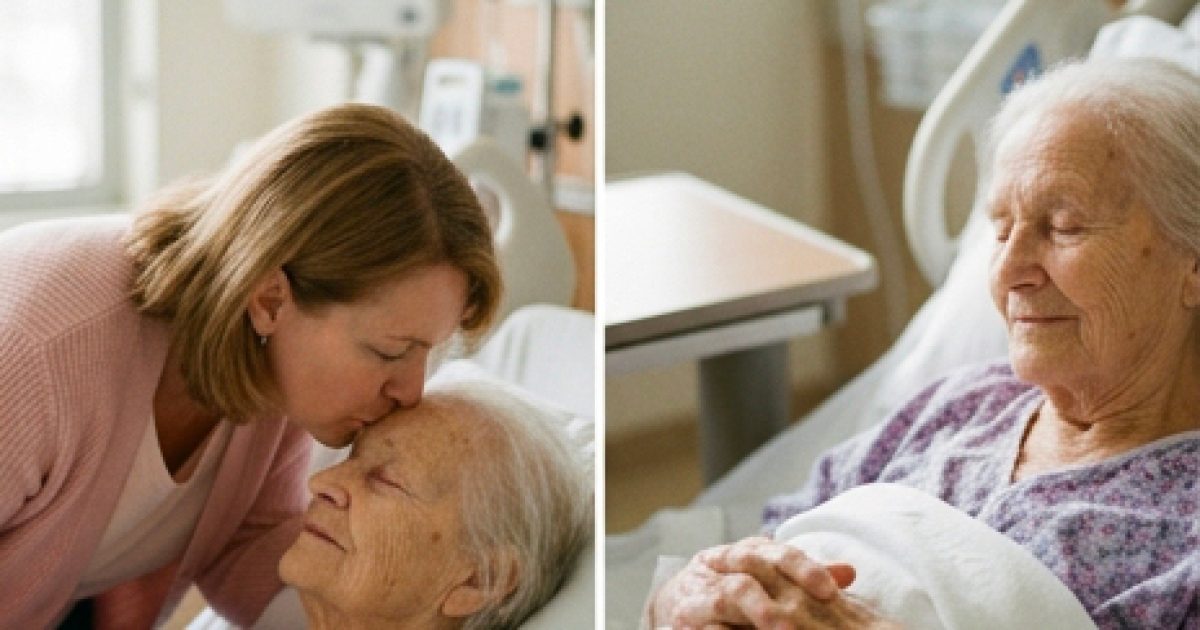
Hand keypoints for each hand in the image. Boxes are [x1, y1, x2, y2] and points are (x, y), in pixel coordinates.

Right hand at [650, 536, 860, 628]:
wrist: (681, 597)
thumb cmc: (738, 587)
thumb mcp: (773, 577)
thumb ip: (807, 575)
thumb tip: (849, 572)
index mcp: (752, 551)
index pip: (781, 552)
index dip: (805, 568)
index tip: (831, 590)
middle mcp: (725, 563)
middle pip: (752, 564)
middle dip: (778, 587)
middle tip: (806, 610)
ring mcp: (702, 588)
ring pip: (725, 593)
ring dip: (754, 609)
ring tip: (781, 627)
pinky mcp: (685, 613)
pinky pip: (699, 621)